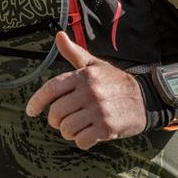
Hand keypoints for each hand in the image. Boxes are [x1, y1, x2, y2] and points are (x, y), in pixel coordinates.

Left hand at [24, 32, 145, 149]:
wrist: (146, 98)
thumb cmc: (115, 82)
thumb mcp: (95, 65)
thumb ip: (75, 53)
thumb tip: (59, 36)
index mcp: (84, 76)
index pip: (52, 89)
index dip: (37, 101)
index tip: (31, 111)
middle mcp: (90, 92)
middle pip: (56, 112)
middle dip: (56, 120)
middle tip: (64, 120)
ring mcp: (99, 110)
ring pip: (67, 128)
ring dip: (68, 132)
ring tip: (77, 128)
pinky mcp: (107, 127)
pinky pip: (82, 140)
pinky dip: (82, 141)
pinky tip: (88, 135)